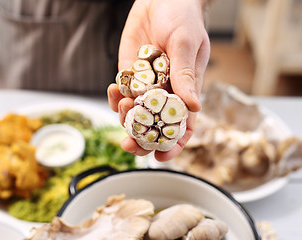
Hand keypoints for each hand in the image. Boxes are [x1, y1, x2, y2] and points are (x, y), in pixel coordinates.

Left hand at [107, 0, 209, 161]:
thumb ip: (187, 75)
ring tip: (122, 105)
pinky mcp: (129, 74)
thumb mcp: (187, 44)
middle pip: (155, 125)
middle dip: (142, 139)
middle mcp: (166, 92)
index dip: (173, 144)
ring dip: (125, 117)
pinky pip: (121, 93)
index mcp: (186, 90)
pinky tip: (113, 89)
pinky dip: (114, 97)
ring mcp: (146, 85)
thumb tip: (194, 107)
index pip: (182, 125)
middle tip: (129, 144)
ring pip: (134, 113)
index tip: (160, 156)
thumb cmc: (183, 18)